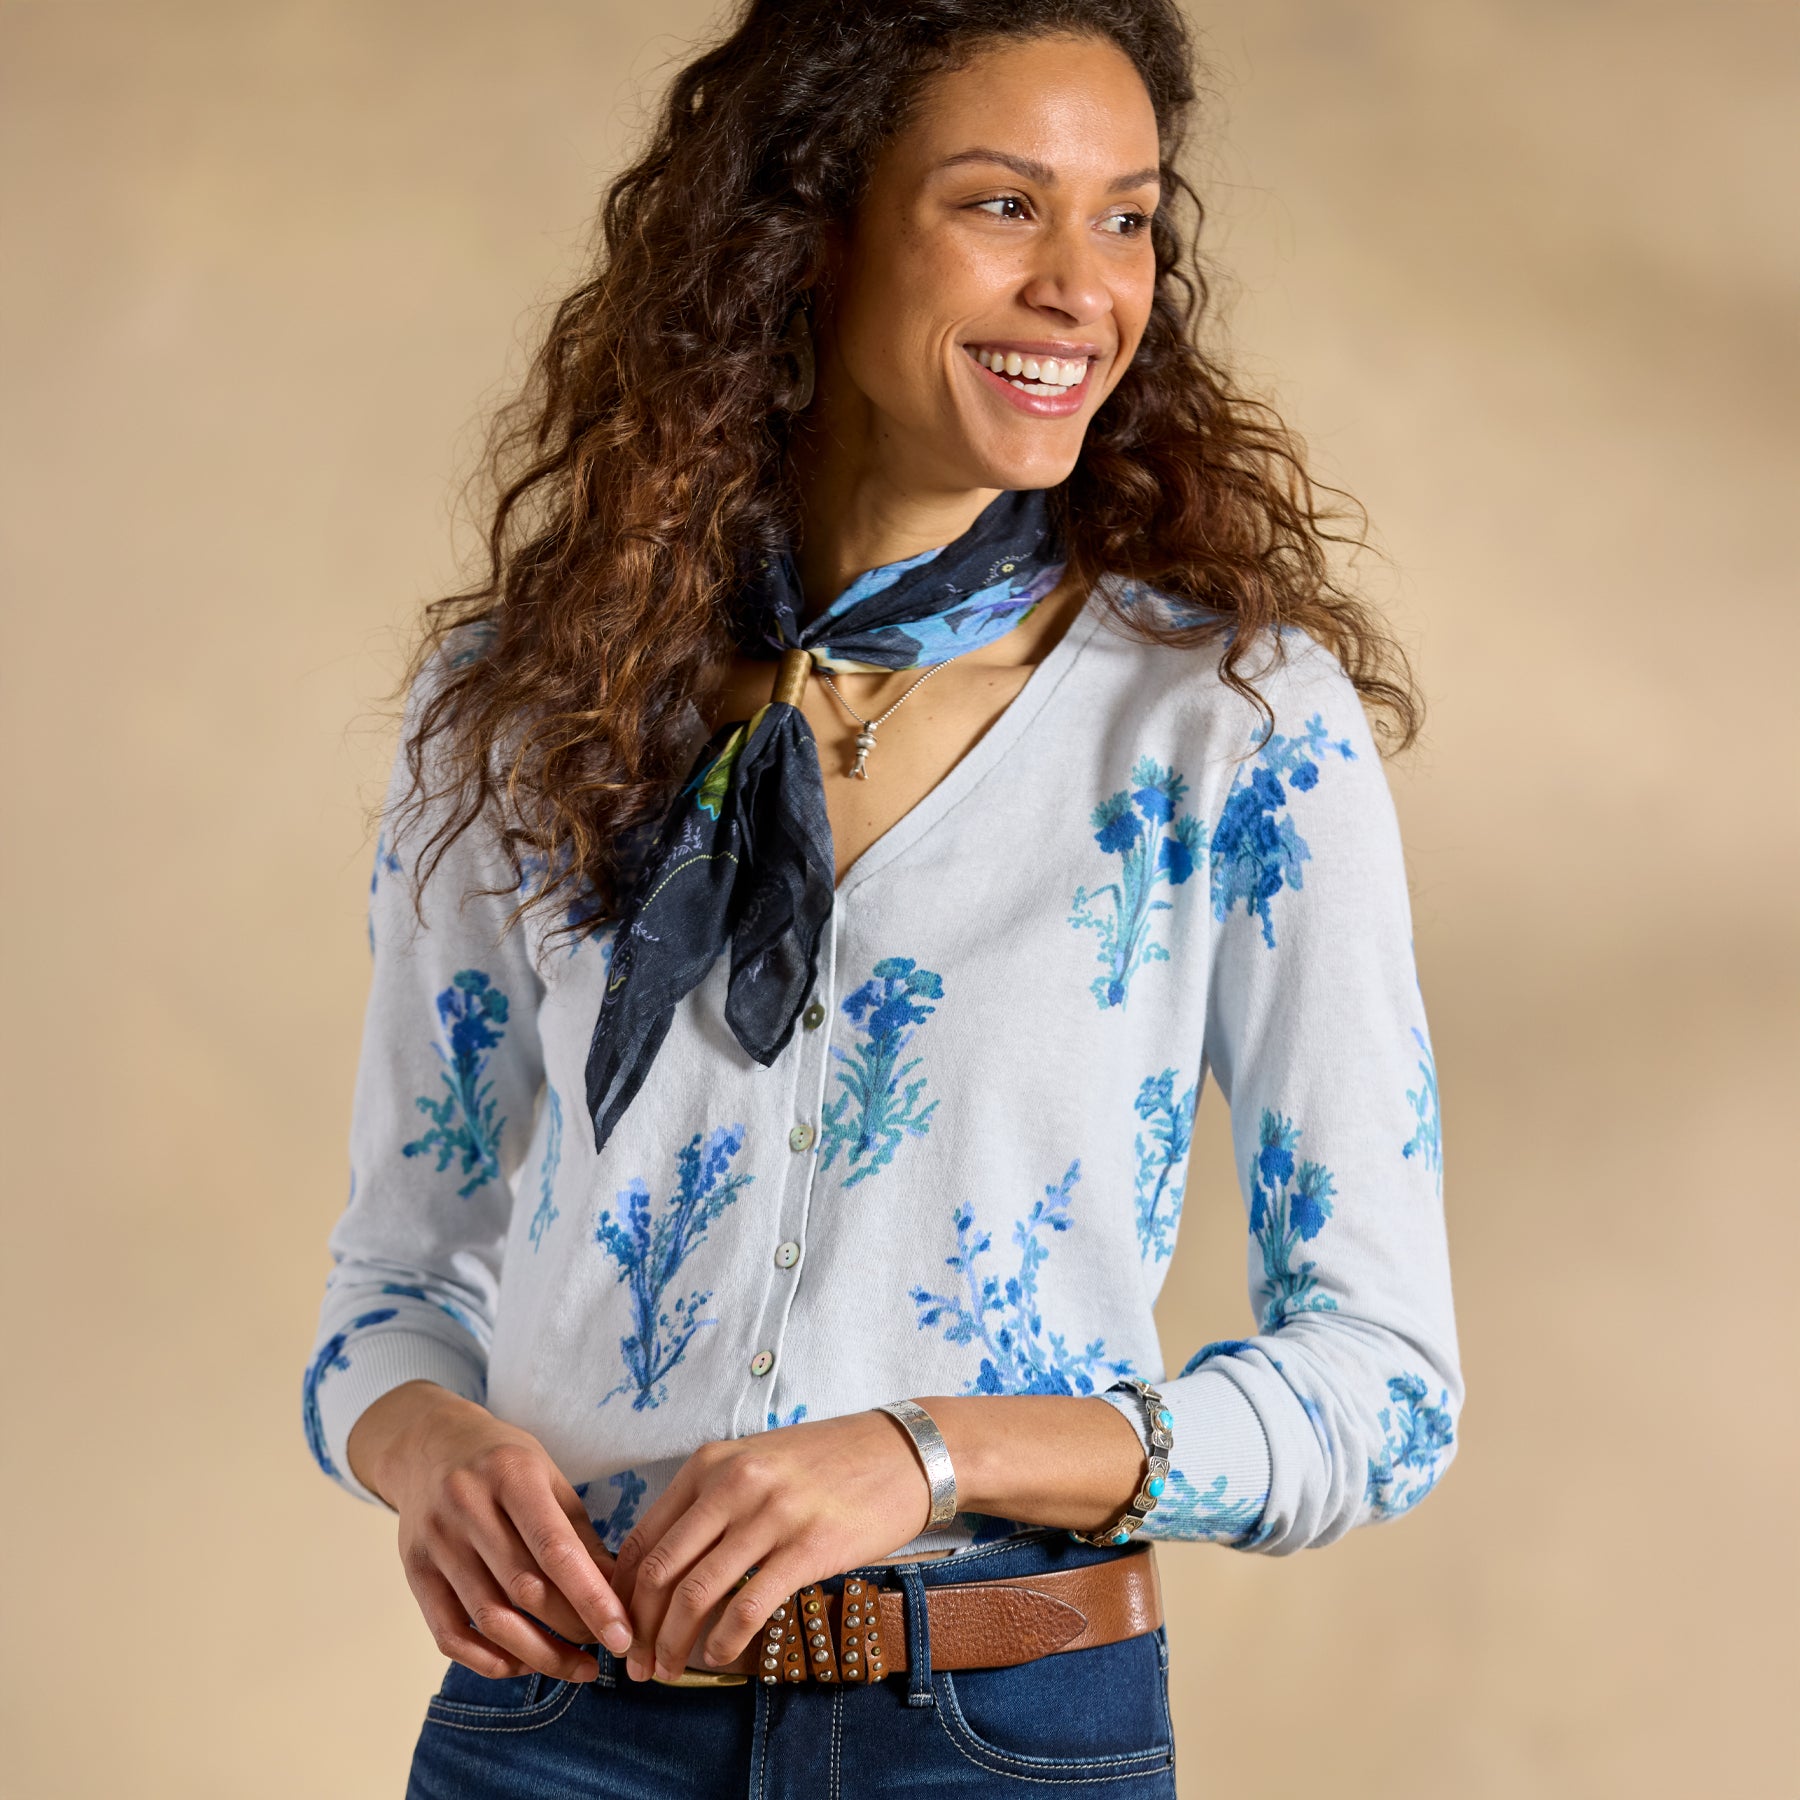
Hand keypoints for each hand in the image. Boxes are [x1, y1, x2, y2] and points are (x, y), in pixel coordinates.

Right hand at [349, 1380, 635, 1681]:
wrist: (429, 1444)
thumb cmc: (503, 1462)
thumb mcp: (548, 1477)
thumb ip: (580, 1534)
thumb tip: (618, 1593)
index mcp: (511, 1474)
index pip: (555, 1549)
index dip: (592, 1598)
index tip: (622, 1634)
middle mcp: (467, 1506)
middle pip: (524, 1589)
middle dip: (572, 1628)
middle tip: (607, 1647)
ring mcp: (436, 1541)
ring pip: (489, 1619)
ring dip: (538, 1655)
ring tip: (577, 1667)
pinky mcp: (414, 1572)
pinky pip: (449, 1635)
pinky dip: (489, 1660)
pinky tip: (522, 1665)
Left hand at [608, 1409, 929, 1681]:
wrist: (904, 1453)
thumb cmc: (829, 1461)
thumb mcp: (756, 1460)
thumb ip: (711, 1500)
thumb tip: (667, 1562)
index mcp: (711, 1463)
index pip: (644, 1537)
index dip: (621, 1592)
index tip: (621, 1626)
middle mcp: (732, 1484)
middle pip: (660, 1571)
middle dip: (640, 1627)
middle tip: (637, 1664)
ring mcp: (770, 1516)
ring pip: (695, 1594)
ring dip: (674, 1644)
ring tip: (670, 1670)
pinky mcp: (808, 1547)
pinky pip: (747, 1607)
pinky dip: (723, 1642)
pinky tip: (719, 1657)